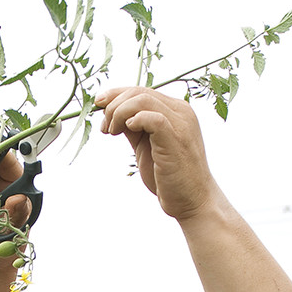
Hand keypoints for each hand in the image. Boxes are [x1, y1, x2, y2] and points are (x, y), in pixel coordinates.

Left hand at [97, 87, 218, 221]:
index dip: (116, 94)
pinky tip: (125, 131)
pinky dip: (135, 120)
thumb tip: (113, 116)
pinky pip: (152, 118)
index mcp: (175, 111)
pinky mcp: (176, 138)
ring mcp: (180, 123)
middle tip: (105, 127)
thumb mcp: (147, 147)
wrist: (192, 200)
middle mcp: (180, 112)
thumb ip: (134, 129)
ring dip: (119, 113)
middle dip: (113, 105)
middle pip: (139, 92)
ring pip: (143, 100)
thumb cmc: (169, 177)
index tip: (99, 104)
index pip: (141, 90)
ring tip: (112, 132)